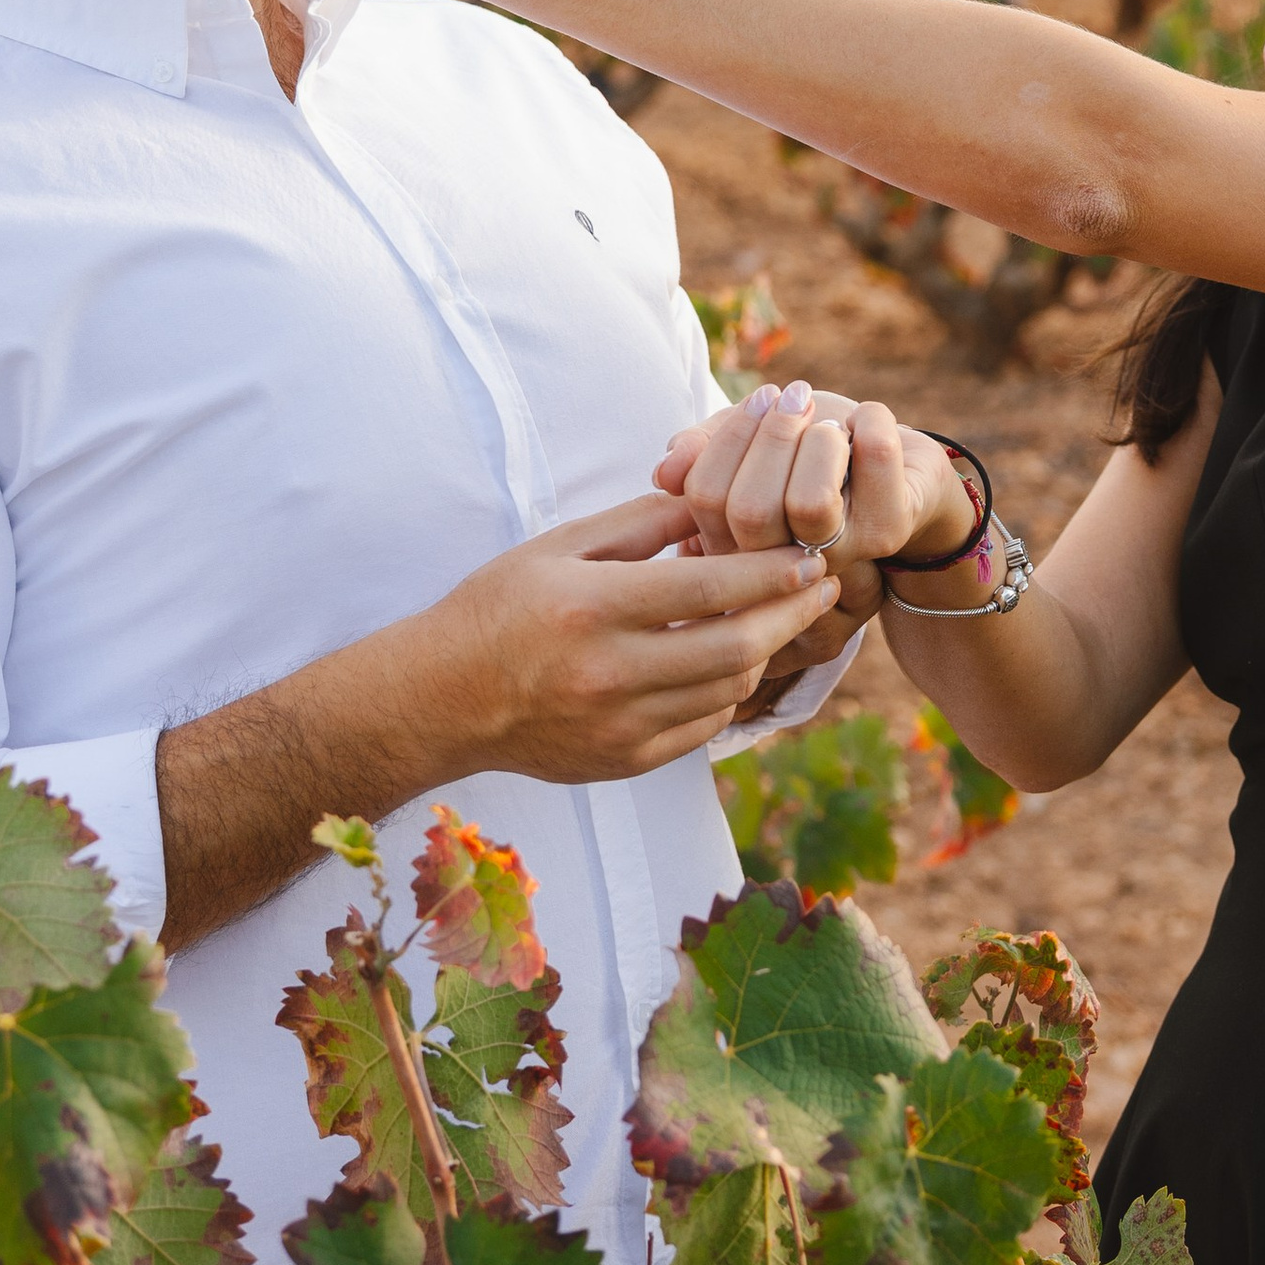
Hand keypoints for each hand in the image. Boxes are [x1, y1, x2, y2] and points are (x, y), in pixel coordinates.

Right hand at [394, 492, 846, 781]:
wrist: (441, 699)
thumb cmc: (498, 607)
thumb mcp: (559, 545)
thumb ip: (640, 522)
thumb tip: (712, 502)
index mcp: (592, 607)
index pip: (708, 587)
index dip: (771, 571)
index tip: (807, 555)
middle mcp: (609, 672)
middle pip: (736, 646)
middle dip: (793, 614)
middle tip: (823, 587)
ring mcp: (618, 726)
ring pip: (728, 689)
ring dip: (766, 652)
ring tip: (782, 618)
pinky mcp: (622, 762)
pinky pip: (703, 728)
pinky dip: (728, 691)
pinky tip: (733, 662)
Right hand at [654, 383, 974, 642]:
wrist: (897, 465)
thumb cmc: (810, 451)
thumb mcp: (750, 441)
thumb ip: (703, 450)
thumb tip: (663, 472)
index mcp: (735, 545)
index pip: (703, 498)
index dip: (725, 439)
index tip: (759, 399)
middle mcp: (779, 566)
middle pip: (750, 510)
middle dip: (774, 434)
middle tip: (796, 398)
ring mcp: (837, 556)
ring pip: (811, 503)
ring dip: (821, 438)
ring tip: (833, 427)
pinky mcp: (888, 532)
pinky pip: (872, 459)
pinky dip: (871, 419)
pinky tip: (870, 422)